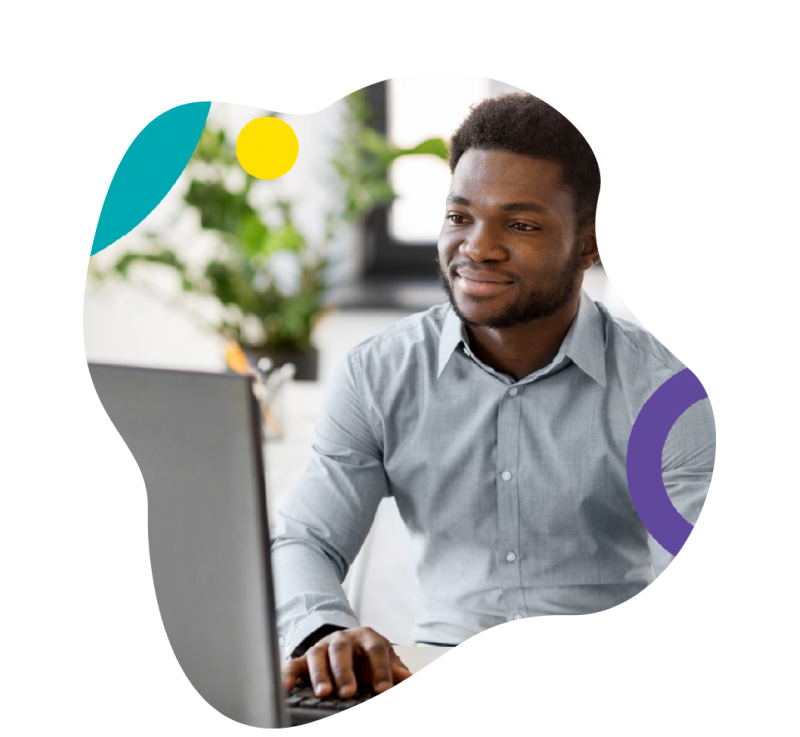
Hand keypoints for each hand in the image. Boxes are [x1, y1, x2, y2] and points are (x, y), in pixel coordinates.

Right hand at [282, 626, 411, 697]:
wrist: (348, 645)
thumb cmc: (367, 656)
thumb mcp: (384, 660)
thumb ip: (396, 670)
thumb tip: (410, 678)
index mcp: (366, 637)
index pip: (375, 649)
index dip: (381, 669)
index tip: (384, 690)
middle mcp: (342, 639)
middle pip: (341, 649)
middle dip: (344, 672)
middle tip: (348, 692)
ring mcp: (322, 647)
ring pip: (317, 655)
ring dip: (319, 675)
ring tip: (323, 694)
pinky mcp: (304, 659)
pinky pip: (294, 665)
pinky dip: (288, 675)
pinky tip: (287, 688)